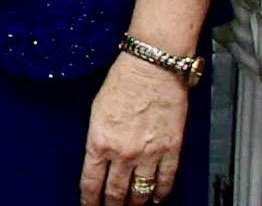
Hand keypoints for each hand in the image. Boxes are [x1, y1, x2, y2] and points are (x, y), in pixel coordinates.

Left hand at [81, 55, 187, 203]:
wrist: (152, 68)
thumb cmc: (122, 82)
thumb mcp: (96, 111)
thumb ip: (98, 139)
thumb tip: (100, 159)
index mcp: (99, 141)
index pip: (91, 182)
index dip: (89, 199)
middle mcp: (123, 153)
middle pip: (116, 192)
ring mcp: (149, 154)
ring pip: (140, 191)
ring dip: (135, 203)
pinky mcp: (171, 150)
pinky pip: (166, 180)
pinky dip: (161, 193)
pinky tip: (155, 198)